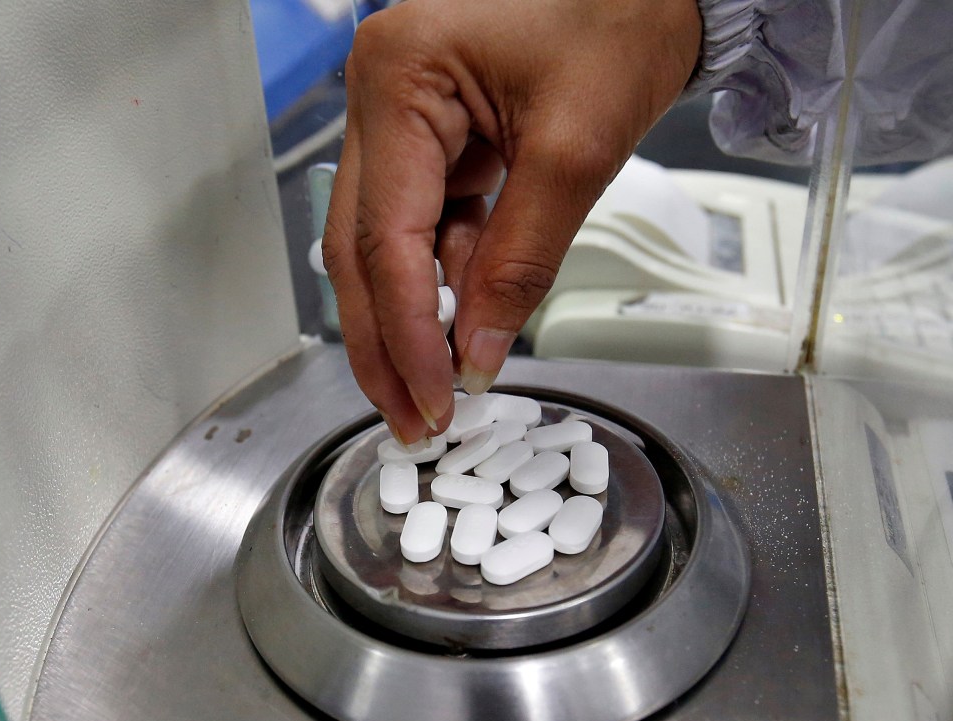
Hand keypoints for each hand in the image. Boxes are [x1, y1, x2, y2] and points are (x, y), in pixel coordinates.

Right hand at [322, 0, 700, 442]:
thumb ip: (519, 264)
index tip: (433, 400)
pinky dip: (446, 282)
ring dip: (412, 323)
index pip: (385, 240)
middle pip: (360, 253)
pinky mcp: (430, 143)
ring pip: (384, 250)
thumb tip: (474, 355)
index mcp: (398, 80)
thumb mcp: (575, 152)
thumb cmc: (620, 17)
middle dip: (387, 346)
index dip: (407, 335)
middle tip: (412, 419)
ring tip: (438, 389)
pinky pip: (425, 230)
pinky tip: (464, 324)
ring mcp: (399, 121)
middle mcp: (378, 99)